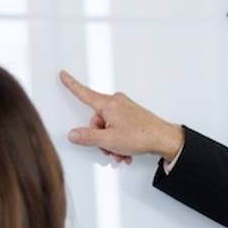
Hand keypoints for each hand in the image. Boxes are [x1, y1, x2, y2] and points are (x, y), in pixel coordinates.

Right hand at [60, 70, 184, 163]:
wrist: (164, 139)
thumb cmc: (141, 136)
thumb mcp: (108, 140)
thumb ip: (87, 137)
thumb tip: (74, 134)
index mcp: (108, 104)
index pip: (84, 93)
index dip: (71, 84)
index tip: (63, 75)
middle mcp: (116, 103)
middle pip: (96, 120)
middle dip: (100, 138)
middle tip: (109, 148)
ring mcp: (125, 109)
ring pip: (108, 127)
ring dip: (111, 143)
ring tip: (120, 153)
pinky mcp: (132, 116)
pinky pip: (118, 128)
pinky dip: (119, 142)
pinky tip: (125, 152)